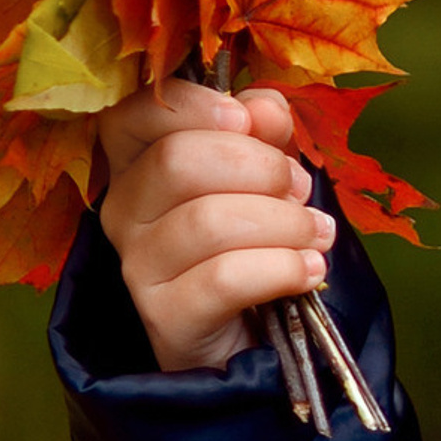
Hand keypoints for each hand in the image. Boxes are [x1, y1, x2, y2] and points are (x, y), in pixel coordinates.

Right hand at [96, 80, 332, 371]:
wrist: (256, 335)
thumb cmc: (256, 239)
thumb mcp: (266, 173)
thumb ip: (263, 132)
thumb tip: (262, 108)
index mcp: (139, 165)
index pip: (132, 115)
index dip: (190, 105)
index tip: (245, 119)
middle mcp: (125, 212)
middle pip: (177, 161)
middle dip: (260, 168)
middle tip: (300, 191)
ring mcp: (138, 266)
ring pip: (207, 221)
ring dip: (284, 222)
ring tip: (315, 236)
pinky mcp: (165, 317)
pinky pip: (224, 279)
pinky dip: (281, 268)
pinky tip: (310, 270)